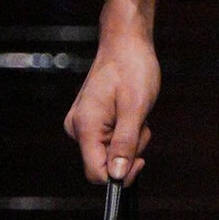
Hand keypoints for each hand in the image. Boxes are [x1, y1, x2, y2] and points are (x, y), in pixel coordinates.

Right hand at [64, 0, 161, 184]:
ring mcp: (82, 125)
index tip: (140, 160)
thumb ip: (125, 144)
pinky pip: (110, 140)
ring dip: (131, 140)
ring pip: (111, 152)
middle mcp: (78, 129)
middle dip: (129, 151)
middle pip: (105, 164)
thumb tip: (116, 176)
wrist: (125, 44)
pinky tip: (129, 112)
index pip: (96, 173)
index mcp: (85, 127)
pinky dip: (125, 132)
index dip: (120, 175)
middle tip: (140, 124)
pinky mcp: (90, 122)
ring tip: (135, 114)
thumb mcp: (135, 109)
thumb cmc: (131, 69)